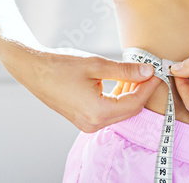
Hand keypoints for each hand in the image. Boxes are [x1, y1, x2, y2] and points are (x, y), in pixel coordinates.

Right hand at [4, 45, 162, 132]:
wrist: (33, 70)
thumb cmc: (60, 65)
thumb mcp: (96, 64)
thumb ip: (124, 71)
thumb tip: (147, 72)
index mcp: (97, 112)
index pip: (134, 103)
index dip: (148, 88)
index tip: (155, 73)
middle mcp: (93, 123)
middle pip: (128, 110)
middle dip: (141, 92)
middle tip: (148, 73)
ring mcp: (86, 124)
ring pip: (119, 112)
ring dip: (129, 95)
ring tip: (135, 75)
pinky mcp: (82, 119)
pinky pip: (108, 112)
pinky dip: (117, 99)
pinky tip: (119, 83)